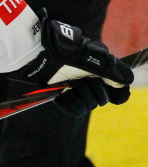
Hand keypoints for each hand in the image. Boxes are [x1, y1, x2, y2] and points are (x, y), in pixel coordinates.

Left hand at [9, 14, 133, 116]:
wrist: (41, 59)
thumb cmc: (68, 56)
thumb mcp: (94, 62)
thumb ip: (112, 72)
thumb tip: (126, 83)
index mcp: (99, 70)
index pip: (114, 89)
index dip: (113, 93)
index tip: (111, 94)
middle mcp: (89, 80)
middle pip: (101, 99)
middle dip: (93, 92)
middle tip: (81, 82)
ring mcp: (76, 89)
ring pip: (88, 106)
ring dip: (80, 97)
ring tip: (69, 87)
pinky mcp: (62, 97)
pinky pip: (74, 110)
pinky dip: (69, 104)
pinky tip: (62, 96)